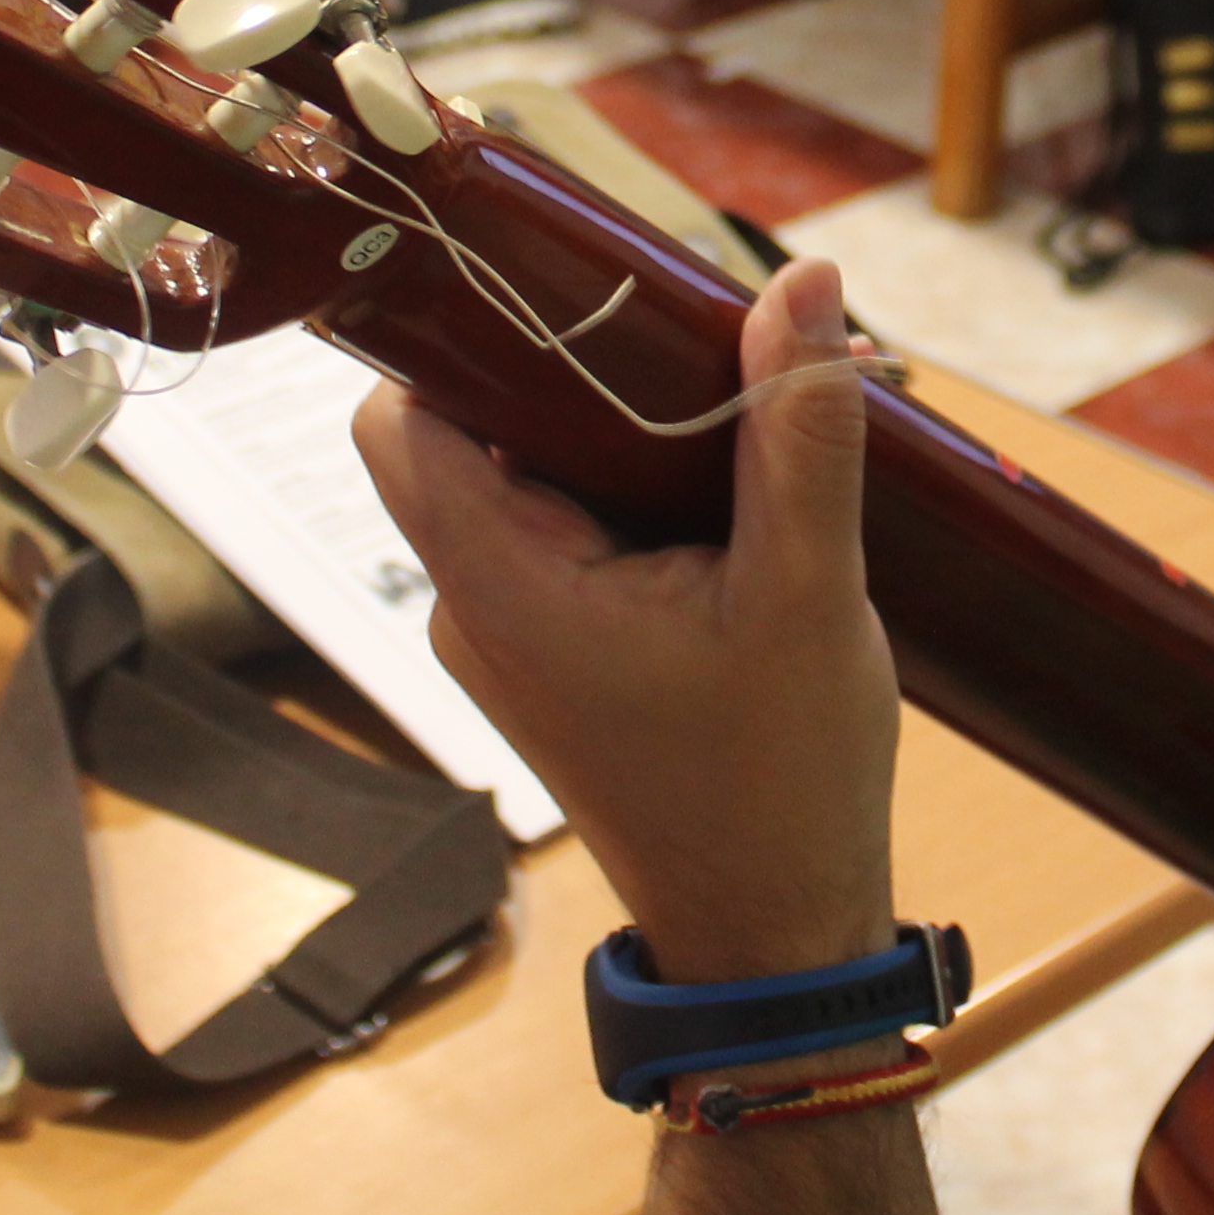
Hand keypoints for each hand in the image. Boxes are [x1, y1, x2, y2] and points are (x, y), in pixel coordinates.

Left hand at [354, 260, 900, 981]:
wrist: (775, 935)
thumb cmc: (779, 786)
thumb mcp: (811, 594)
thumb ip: (799, 434)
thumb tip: (804, 286)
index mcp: (501, 585)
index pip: (401, 415)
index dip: (453, 331)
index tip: (554, 279)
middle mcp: (477, 604)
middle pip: (465, 427)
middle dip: (563, 366)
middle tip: (676, 329)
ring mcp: (511, 633)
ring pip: (520, 474)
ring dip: (606, 428)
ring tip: (718, 406)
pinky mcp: (554, 652)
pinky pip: (560, 528)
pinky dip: (624, 489)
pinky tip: (718, 486)